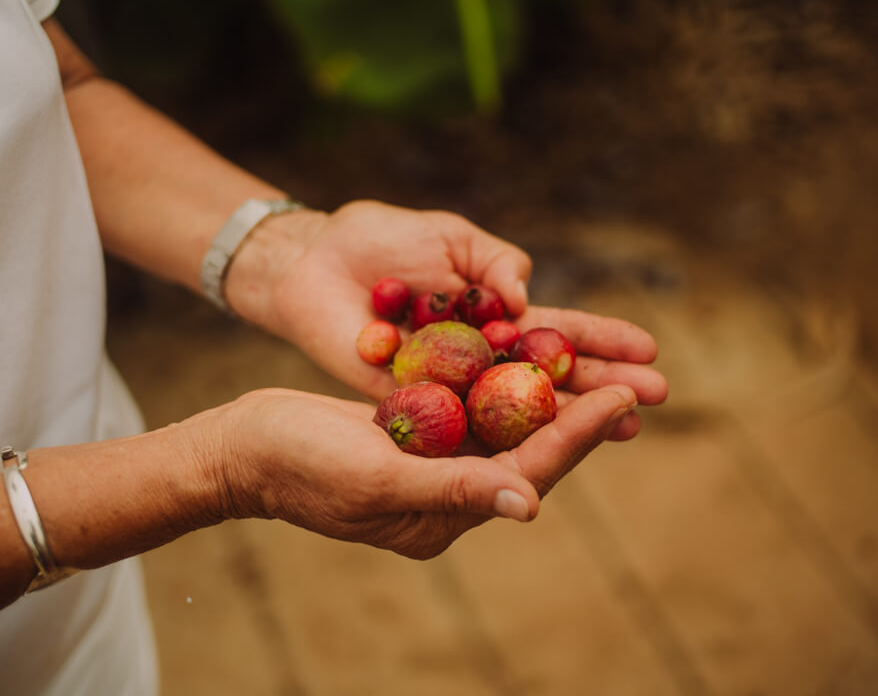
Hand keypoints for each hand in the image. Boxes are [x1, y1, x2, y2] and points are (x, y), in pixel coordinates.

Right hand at [197, 384, 636, 558]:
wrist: (244, 446)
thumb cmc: (300, 466)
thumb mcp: (376, 478)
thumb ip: (452, 489)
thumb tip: (530, 504)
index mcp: (441, 519)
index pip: (525, 473)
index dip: (575, 436)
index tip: (620, 399)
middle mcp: (446, 495)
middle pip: (528, 452)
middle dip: (578, 418)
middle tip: (632, 381)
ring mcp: (431, 464)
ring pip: (506, 429)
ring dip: (548, 399)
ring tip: (597, 368)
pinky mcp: (415, 435)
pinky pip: (472, 410)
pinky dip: (502, 385)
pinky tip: (531, 358)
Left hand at [226, 200, 666, 435]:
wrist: (310, 260)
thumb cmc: (378, 240)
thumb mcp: (448, 235)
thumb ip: (493, 261)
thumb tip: (528, 300)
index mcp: (493, 312)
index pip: (557, 330)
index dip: (601, 339)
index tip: (649, 350)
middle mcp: (479, 354)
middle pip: (548, 376)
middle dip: (602, 384)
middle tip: (656, 399)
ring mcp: (447, 382)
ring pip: (514, 407)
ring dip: (565, 418)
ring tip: (619, 427)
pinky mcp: (408, 402)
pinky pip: (456, 418)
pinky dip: (493, 433)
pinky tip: (532, 447)